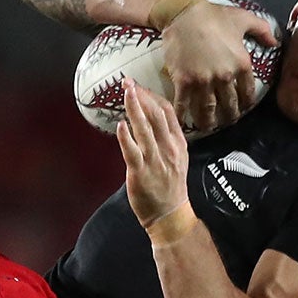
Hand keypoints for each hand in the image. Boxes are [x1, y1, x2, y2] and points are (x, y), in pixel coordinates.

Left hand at [117, 79, 192, 229]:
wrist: (170, 215)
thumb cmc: (170, 187)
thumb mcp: (177, 158)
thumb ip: (166, 139)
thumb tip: (150, 120)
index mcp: (177, 143)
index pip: (167, 112)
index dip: (153, 96)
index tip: (140, 86)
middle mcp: (168, 149)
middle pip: (156, 115)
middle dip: (141, 95)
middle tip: (128, 82)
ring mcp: (155, 160)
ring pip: (145, 129)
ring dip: (134, 108)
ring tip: (125, 92)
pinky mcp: (141, 173)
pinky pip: (133, 152)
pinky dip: (126, 137)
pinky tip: (120, 125)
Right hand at [158, 0, 276, 135]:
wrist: (184, 13)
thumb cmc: (214, 15)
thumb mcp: (243, 18)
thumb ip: (262, 30)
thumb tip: (275, 42)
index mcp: (241, 64)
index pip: (247, 93)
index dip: (245, 104)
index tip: (241, 109)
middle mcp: (224, 76)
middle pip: (229, 105)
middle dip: (228, 116)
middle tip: (225, 122)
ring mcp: (203, 81)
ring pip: (208, 109)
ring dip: (208, 122)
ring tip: (207, 127)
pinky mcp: (184, 81)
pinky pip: (184, 105)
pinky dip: (182, 116)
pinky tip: (182, 123)